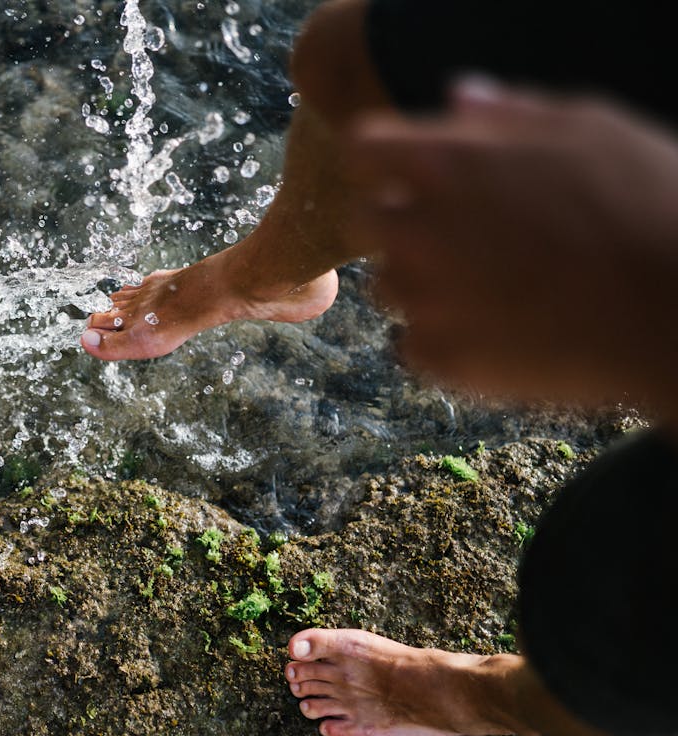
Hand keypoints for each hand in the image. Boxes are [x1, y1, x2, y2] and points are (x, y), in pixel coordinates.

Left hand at [346, 80, 677, 409]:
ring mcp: (424, 297)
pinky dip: (437, 342)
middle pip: (367, 220)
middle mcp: (417, 227)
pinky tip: (488, 332)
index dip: (390, 160)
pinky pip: (410, 346)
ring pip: (388, 286)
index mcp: (444, 161)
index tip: (413, 173)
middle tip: (463, 237)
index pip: (365, 149)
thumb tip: (459, 100)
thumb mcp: (588, 131)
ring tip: (487, 289)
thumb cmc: (648, 205)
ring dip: (421, 284)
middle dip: (404, 222)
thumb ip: (509, 115)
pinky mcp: (441, 358)